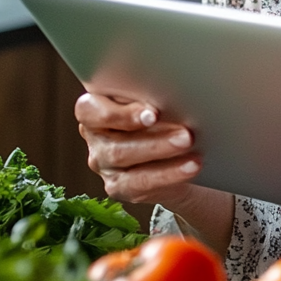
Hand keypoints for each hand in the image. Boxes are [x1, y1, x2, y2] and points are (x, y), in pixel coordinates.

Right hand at [75, 92, 202, 206]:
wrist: (173, 147)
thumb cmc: (159, 111)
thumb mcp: (150, 98)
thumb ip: (148, 95)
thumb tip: (171, 93)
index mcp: (94, 110)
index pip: (89, 111)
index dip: (120, 113)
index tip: (153, 113)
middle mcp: (96, 139)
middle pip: (115, 143)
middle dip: (153, 139)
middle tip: (186, 134)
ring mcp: (104, 166)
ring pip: (127, 162)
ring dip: (162, 153)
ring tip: (190, 146)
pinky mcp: (119, 187)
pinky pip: (140, 184)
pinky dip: (169, 174)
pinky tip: (190, 166)